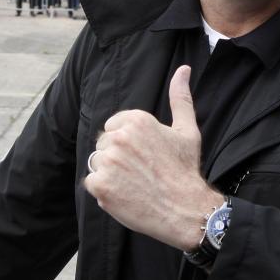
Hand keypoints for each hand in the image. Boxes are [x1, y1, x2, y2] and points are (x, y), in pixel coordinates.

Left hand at [84, 65, 222, 250]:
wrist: (185, 209)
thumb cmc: (185, 170)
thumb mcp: (187, 130)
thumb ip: (180, 98)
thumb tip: (184, 69)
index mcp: (136, 120)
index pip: (114, 127)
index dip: (128, 143)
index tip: (145, 157)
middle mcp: (119, 137)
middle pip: (104, 144)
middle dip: (118, 157)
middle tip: (141, 172)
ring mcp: (108, 162)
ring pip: (97, 163)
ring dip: (110, 173)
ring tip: (133, 183)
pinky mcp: (100, 185)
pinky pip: (92, 182)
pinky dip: (104, 191)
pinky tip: (125, 195)